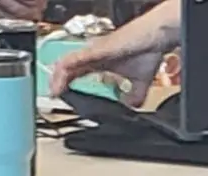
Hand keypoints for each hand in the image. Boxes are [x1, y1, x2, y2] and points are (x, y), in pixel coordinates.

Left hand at [49, 0, 181, 98]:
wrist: (155, 36)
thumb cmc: (147, 50)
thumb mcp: (140, 83)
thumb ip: (134, 96)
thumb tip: (129, 107)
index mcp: (100, 62)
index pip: (76, 73)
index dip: (66, 84)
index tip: (60, 97)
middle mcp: (93, 55)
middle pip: (67, 68)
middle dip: (57, 81)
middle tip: (52, 96)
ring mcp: (93, 52)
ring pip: (67, 63)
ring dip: (57, 77)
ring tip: (53, 91)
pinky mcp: (96, 50)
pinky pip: (75, 59)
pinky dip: (65, 70)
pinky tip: (59, 79)